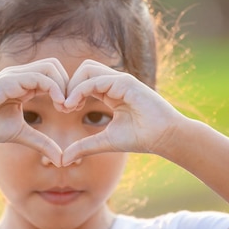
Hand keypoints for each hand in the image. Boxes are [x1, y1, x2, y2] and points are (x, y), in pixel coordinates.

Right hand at [0, 58, 68, 164]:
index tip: (71, 110)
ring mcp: (14, 75)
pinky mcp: (8, 81)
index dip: (66, 90)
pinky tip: (58, 104)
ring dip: (63, 85)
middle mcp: (20, 75)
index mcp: (23, 84)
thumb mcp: (21, 134)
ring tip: (65, 106)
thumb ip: (42, 142)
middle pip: (55, 66)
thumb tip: (61, 159)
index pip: (53, 75)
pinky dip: (53, 89)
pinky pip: (38, 77)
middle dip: (68, 84)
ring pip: (50, 67)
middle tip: (70, 107)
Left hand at [61, 60, 181, 165]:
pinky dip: (80, 90)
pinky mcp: (125, 83)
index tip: (63, 110)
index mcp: (111, 92)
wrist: (165, 137)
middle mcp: (115, 82)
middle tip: (63, 106)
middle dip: (69, 84)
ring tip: (68, 106)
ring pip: (87, 69)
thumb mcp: (105, 142)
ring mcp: (121, 80)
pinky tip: (73, 106)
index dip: (70, 92)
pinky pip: (95, 81)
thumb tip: (63, 159)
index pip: (84, 80)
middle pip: (83, 69)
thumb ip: (84, 146)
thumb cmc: (140, 138)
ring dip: (73, 85)